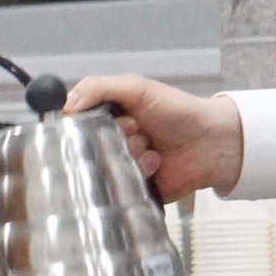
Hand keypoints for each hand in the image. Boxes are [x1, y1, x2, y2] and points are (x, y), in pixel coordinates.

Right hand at [63, 74, 245, 203]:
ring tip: (151, 145)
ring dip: (129, 153)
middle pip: (86, 147)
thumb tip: (65, 104)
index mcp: (106, 117)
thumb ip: (98, 88)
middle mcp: (109, 142)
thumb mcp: (136, 87)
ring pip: (104, 167)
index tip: (95, 120)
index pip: (73, 124)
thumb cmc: (177, 111)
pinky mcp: (132, 188)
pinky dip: (140, 171)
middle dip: (112, 137)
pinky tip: (157, 162)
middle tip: (134, 128)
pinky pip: (121, 186)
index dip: (80, 124)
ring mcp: (121, 166)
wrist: (211, 142)